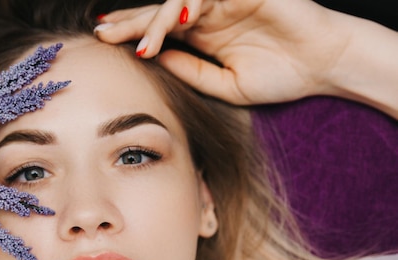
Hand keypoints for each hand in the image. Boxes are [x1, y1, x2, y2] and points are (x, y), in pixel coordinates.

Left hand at [95, 0, 353, 104]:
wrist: (324, 67)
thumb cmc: (281, 76)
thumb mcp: (224, 85)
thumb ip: (191, 71)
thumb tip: (156, 62)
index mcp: (203, 36)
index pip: (160, 31)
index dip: (133, 34)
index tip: (105, 44)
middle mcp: (209, 15)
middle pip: (160, 12)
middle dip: (129, 23)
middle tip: (101, 33)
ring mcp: (225, 0)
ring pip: (178, 0)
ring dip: (156, 21)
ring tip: (141, 45)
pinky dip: (191, 3)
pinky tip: (180, 21)